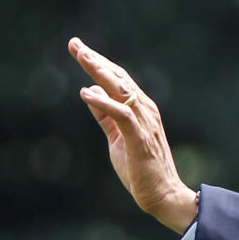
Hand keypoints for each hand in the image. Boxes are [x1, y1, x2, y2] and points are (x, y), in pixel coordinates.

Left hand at [68, 36, 197, 232]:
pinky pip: (121, 114)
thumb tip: (90, 93)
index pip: (118, 79)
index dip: (98, 63)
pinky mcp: (141, 138)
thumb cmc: (141, 170)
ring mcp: (145, 123)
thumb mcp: (117, 138)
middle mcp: (145, 111)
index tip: (79, 48)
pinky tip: (86, 94)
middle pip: (118, 78)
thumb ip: (105, 116)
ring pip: (121, 90)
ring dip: (100, 73)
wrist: (163, 195)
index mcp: (141, 110)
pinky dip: (103, 102)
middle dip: (96, 60)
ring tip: (82, 57)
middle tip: (75, 44)